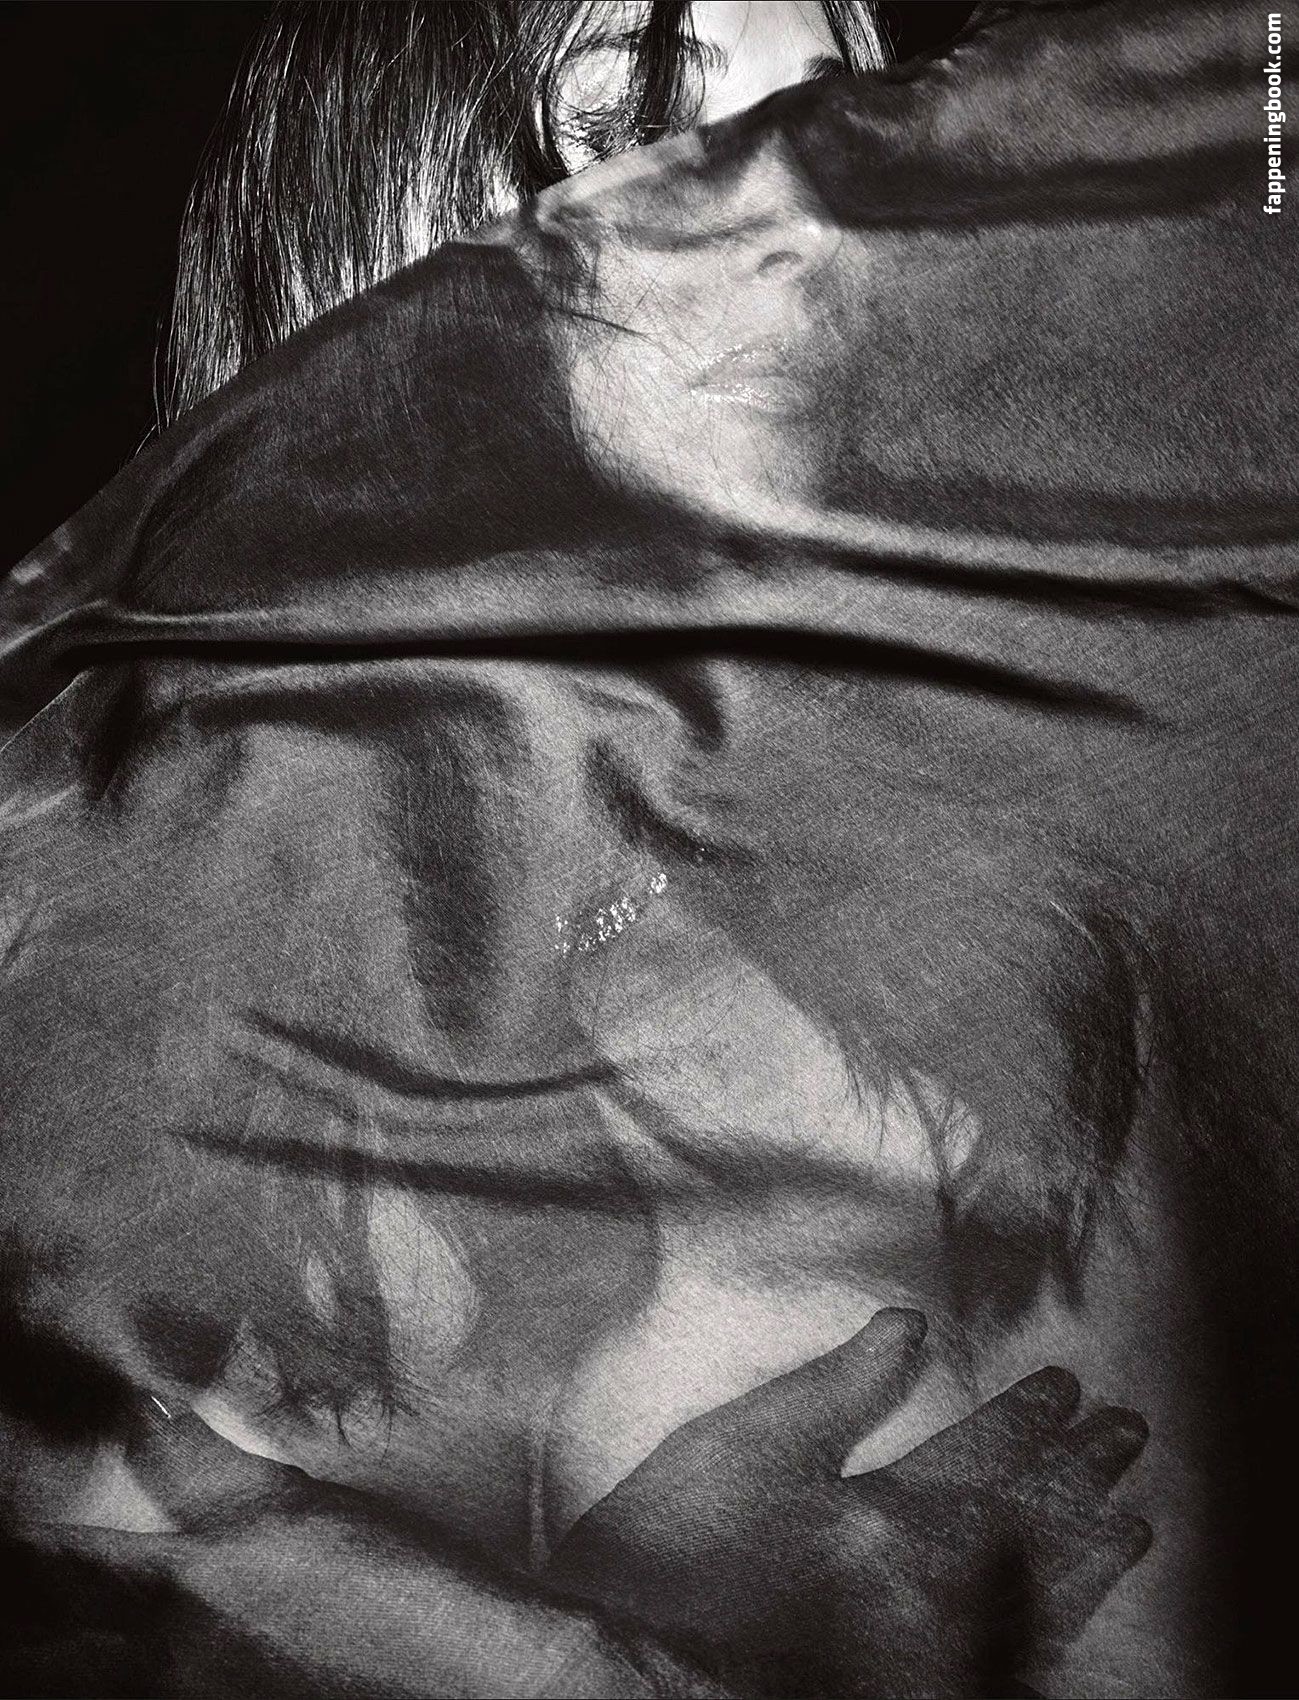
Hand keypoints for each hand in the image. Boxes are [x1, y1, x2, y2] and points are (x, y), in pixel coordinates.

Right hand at [548, 1310, 1150, 1696]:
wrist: (627, 1660)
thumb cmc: (673, 1546)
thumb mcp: (746, 1444)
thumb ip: (840, 1386)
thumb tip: (910, 1325)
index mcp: (890, 1528)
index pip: (989, 1458)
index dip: (1033, 1416)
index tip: (1070, 1384)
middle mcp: (931, 1602)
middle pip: (1033, 1529)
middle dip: (1084, 1476)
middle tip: (1128, 1432)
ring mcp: (930, 1660)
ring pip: (1041, 1605)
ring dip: (1089, 1554)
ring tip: (1130, 1523)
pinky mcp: (914, 1690)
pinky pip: (1016, 1663)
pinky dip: (1055, 1627)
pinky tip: (1067, 1611)